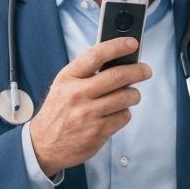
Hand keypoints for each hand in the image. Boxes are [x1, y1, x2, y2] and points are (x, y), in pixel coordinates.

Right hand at [28, 38, 151, 176]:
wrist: (43, 145)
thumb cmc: (58, 111)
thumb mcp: (63, 86)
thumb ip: (86, 72)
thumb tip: (118, 60)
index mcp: (68, 77)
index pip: (96, 55)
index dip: (117, 46)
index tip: (132, 43)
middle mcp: (77, 94)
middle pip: (118, 76)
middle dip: (138, 71)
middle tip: (145, 70)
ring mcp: (88, 114)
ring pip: (125, 97)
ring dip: (133, 95)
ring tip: (130, 95)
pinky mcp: (97, 132)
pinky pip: (124, 116)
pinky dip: (124, 113)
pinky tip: (116, 113)